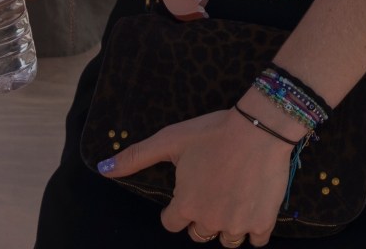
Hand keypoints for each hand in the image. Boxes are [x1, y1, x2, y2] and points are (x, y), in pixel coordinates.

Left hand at [101, 103, 294, 245]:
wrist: (258, 128)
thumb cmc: (212, 132)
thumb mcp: (170, 140)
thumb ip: (136, 157)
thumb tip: (103, 169)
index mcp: (185, 205)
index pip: (172, 224)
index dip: (177, 210)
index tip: (186, 194)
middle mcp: (209, 220)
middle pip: (199, 234)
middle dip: (201, 219)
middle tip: (210, 194)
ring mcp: (237, 224)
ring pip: (226, 241)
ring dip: (226, 227)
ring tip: (230, 203)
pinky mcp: (262, 222)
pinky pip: (256, 241)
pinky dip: (253, 230)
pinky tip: (251, 211)